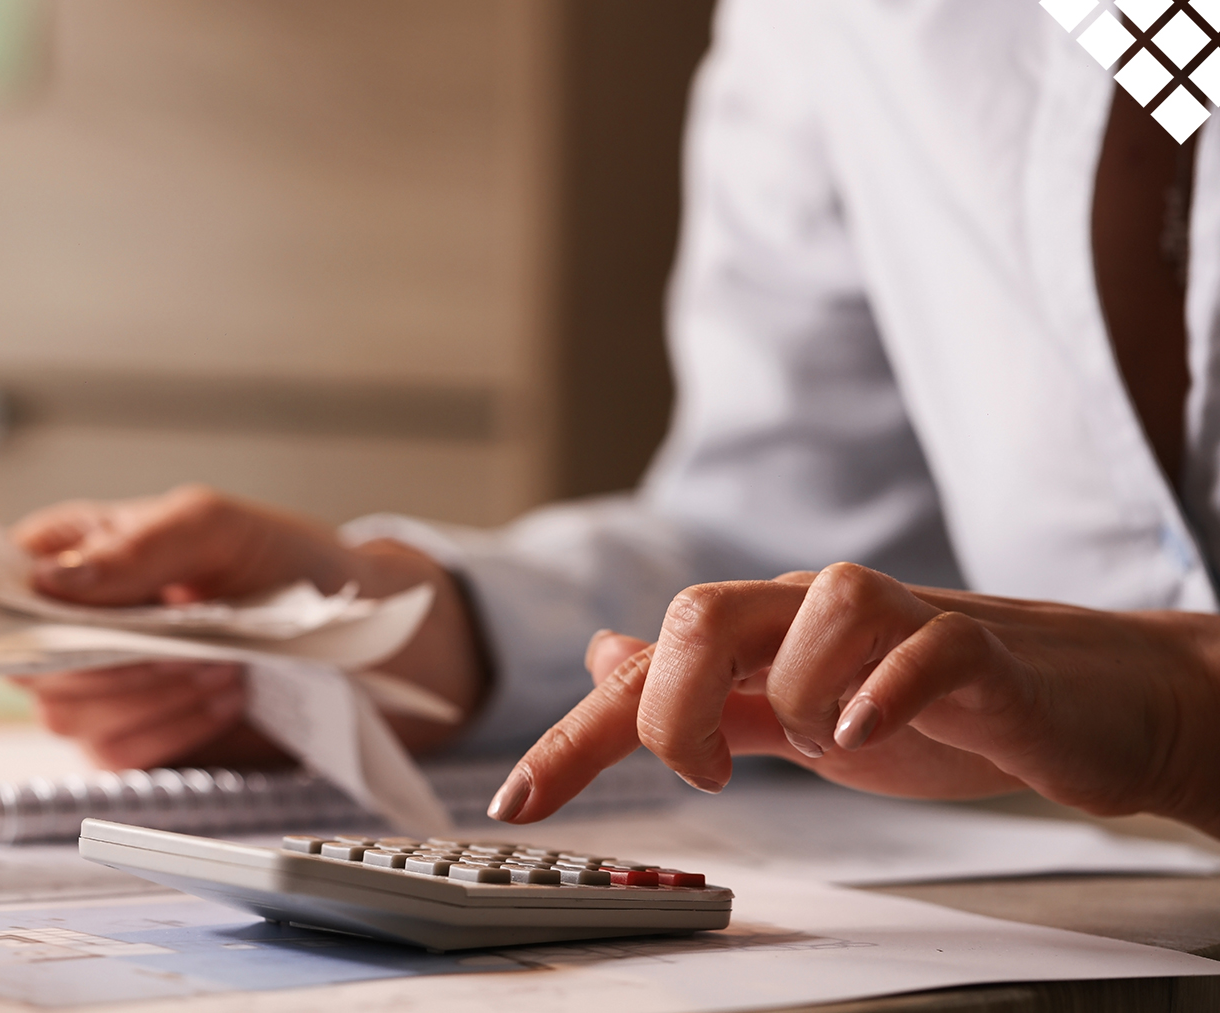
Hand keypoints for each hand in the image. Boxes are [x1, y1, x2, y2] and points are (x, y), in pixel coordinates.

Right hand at [10, 485, 486, 767]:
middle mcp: (74, 622)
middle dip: (111, 661)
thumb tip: (51, 583)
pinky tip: (220, 697)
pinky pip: (116, 754)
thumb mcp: (216, 526)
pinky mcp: (133, 739)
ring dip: (150, 696)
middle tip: (187, 642)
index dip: (15, 608)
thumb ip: (135, 546)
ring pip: (67, 715)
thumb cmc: (285, 563)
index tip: (66, 617)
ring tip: (221, 664)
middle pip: (30, 663)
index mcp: (75, 551)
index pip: (1, 583)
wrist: (358, 636)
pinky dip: (170, 730)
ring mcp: (100, 686)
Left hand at [490, 562, 1219, 837]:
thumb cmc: (933, 704)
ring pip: (813, 610)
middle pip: (703, 613)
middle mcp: (818, 614)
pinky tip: (865, 730)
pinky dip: (885, 686)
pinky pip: (925, 644)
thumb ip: (699, 688)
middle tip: (707, 770)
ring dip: (799, 697)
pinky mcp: (981, 650)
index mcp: (765, 635)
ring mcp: (902, 623)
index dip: (573, 735)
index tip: (518, 802)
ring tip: (834, 740)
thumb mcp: (790, 707)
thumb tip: (603, 657)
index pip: (646, 669)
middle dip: (673, 705)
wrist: (1082, 700)